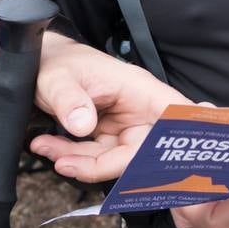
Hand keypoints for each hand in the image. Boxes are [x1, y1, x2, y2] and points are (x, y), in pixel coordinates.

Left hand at [28, 34, 189, 182]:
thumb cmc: (60, 62)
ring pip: (116, 159)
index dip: (181, 137)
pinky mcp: (109, 135)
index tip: (179, 160)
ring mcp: (124, 124)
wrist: (47, 63)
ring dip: (80, 162)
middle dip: (105, 165)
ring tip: (47, 148)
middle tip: (67, 163)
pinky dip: (74, 158)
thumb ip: (70, 100)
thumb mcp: (58, 78)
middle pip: (142, 151)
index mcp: (140, 88)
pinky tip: (50, 148)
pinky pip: (98, 157)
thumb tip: (82, 126)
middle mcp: (138, 108)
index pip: (173, 114)